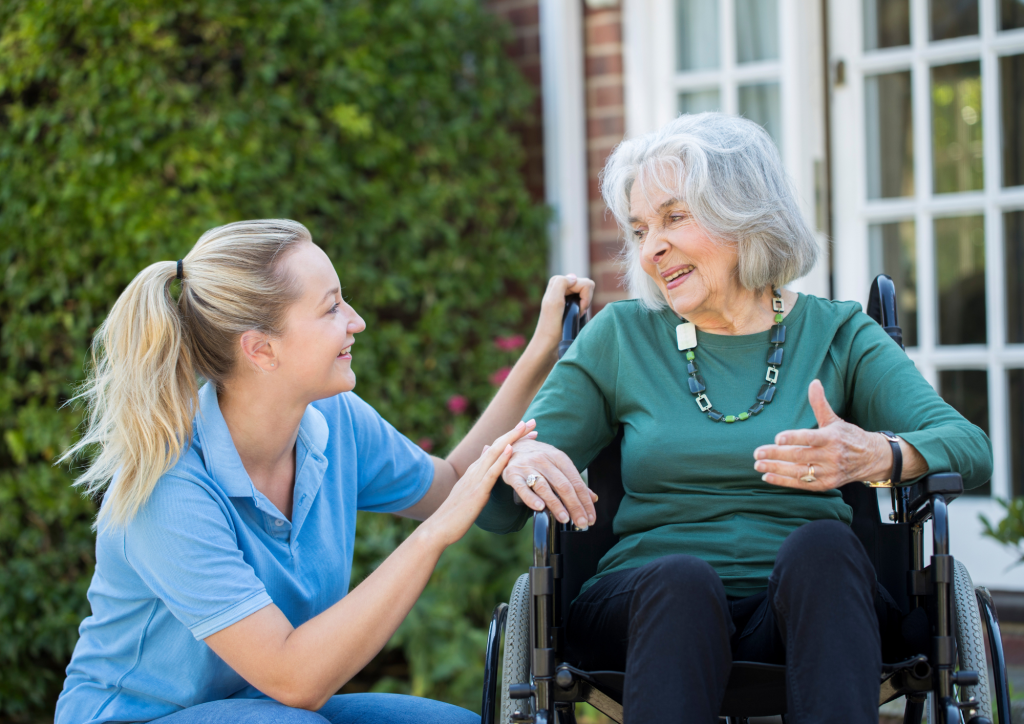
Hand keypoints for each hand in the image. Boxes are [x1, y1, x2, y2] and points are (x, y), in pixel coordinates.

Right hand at [426, 420, 536, 546]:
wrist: (440, 527)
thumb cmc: (456, 513)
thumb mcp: (469, 489)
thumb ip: (479, 471)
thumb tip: (486, 450)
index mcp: (475, 470)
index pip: (496, 448)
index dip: (512, 437)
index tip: (527, 429)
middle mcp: (475, 469)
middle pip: (497, 445)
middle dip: (515, 432)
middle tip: (532, 421)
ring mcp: (475, 479)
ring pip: (495, 453)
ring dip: (511, 438)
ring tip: (524, 427)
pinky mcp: (477, 491)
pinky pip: (491, 472)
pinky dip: (501, 459)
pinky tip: (511, 449)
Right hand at [502, 438, 596, 527]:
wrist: (514, 445)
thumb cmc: (540, 458)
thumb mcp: (558, 464)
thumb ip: (574, 481)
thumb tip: (593, 498)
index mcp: (559, 458)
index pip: (576, 482)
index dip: (585, 501)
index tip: (590, 517)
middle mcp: (544, 460)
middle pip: (563, 485)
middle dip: (574, 506)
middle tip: (581, 522)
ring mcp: (528, 466)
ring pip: (544, 487)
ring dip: (556, 505)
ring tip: (565, 518)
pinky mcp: (513, 474)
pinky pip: (522, 488)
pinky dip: (531, 498)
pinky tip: (539, 508)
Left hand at [530, 274, 595, 354]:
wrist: (549, 344)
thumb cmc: (551, 326)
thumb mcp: (553, 301)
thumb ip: (562, 283)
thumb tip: (574, 278)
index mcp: (557, 281)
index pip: (585, 283)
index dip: (584, 298)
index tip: (574, 310)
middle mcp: (562, 286)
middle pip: (588, 286)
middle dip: (585, 301)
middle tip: (575, 313)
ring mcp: (567, 295)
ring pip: (588, 294)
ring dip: (584, 306)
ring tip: (574, 315)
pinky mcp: (571, 304)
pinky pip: (586, 300)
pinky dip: (584, 309)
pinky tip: (576, 316)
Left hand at [752, 380, 893, 491]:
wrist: (871, 458)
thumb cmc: (848, 436)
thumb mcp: (834, 420)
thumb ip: (820, 403)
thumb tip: (813, 382)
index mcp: (831, 437)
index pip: (810, 438)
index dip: (793, 438)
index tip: (777, 438)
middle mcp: (831, 456)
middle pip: (799, 456)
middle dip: (776, 455)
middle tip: (757, 453)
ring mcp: (829, 472)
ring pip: (798, 472)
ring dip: (776, 469)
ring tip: (758, 465)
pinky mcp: (826, 484)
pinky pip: (802, 484)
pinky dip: (784, 482)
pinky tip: (768, 477)